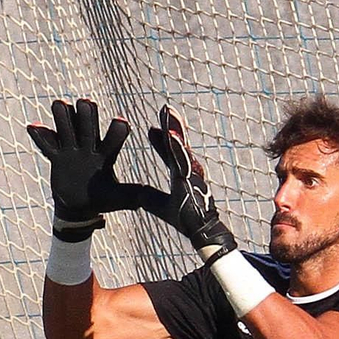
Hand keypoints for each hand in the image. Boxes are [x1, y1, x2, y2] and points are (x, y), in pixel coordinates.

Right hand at [26, 98, 132, 241]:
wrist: (79, 205)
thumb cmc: (101, 200)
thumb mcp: (117, 199)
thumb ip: (131, 195)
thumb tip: (148, 196)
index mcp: (107, 155)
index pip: (113, 140)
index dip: (116, 132)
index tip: (121, 122)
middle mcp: (89, 147)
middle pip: (88, 127)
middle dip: (87, 116)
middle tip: (86, 102)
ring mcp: (71, 150)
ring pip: (67, 129)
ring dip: (63, 118)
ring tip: (59, 104)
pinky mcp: (56, 156)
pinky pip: (47, 145)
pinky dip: (40, 137)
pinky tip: (32, 126)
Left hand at [143, 106, 237, 263]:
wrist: (200, 231)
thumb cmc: (185, 218)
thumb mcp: (160, 206)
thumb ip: (150, 197)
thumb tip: (139, 194)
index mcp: (180, 174)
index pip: (170, 152)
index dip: (162, 139)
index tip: (153, 127)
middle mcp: (187, 170)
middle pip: (177, 143)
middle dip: (172, 125)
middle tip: (165, 107)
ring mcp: (191, 173)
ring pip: (181, 147)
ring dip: (174, 129)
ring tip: (168, 113)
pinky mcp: (192, 179)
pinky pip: (184, 160)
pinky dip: (178, 147)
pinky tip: (172, 135)